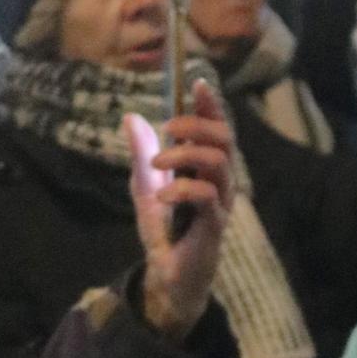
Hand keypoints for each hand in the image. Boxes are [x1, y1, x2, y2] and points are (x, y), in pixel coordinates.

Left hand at [125, 75, 234, 337]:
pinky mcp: (214, 224)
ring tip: (157, 162)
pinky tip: (162, 196)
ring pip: (219, 162)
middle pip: (225, 139)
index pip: (217, 129)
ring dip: (185, 154)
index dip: (211, 105)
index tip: (197, 83)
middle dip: (198, 124)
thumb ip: (142, 153)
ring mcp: (221, 202)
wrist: (167, 273)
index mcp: (207, 169)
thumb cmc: (165, 230)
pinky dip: (182, 189)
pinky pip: (206, 196)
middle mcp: (221, 181)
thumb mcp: (146, 184)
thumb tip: (131, 117)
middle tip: (170, 126)